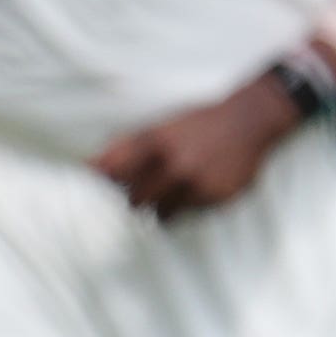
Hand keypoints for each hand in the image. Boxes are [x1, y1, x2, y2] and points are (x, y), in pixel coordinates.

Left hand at [92, 75, 299, 219]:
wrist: (249, 120)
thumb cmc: (196, 124)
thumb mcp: (158, 127)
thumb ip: (124, 147)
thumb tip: (86, 168)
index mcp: (151, 140)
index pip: (110, 173)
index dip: (101, 186)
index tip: (95, 194)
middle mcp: (171, 162)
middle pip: (132, 200)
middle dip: (132, 200)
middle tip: (140, 194)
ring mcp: (194, 182)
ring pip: (159, 214)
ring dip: (158, 209)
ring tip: (169, 193)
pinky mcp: (214, 197)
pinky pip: (187, 216)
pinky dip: (184, 209)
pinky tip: (194, 191)